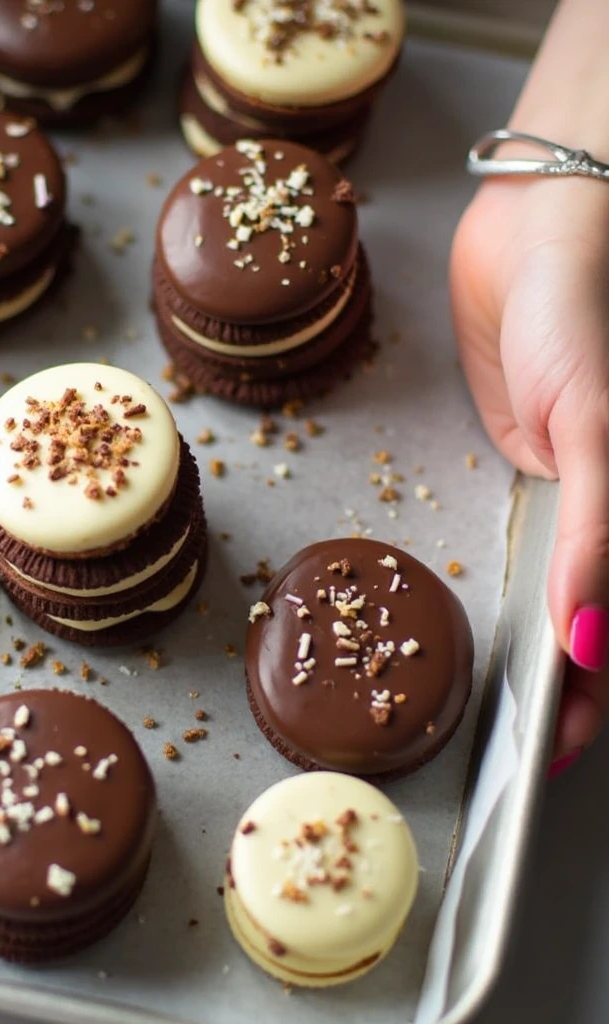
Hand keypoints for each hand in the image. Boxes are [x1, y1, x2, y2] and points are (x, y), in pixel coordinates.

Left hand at [450, 174, 608, 768]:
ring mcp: (591, 490)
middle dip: (586, 688)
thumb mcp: (597, 428)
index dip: (604, 693)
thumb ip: (602, 538)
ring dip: (564, 658)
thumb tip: (593, 640)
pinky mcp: (552, 465)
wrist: (538, 233)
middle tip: (538, 749)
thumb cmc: (584, 314)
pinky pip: (547, 544)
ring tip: (524, 716)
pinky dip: (539, 596)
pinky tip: (523, 635)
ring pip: (585, 595)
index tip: (563, 751)